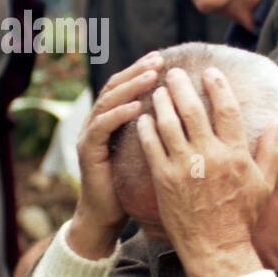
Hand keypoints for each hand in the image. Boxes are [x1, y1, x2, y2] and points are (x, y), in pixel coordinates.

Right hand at [69, 51, 164, 257]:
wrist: (107, 217)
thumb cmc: (133, 187)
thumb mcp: (150, 154)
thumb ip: (160, 132)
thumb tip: (190, 117)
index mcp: (115, 121)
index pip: (128, 88)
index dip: (143, 71)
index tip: (165, 59)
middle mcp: (99, 123)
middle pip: (117, 87)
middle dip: (137, 71)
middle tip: (159, 59)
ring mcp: (90, 135)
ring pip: (109, 102)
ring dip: (130, 87)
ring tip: (151, 76)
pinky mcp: (87, 152)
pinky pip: (102, 128)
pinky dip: (118, 115)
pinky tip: (136, 107)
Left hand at [135, 67, 277, 276]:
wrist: (216, 246)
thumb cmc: (242, 216)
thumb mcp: (264, 184)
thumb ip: (272, 151)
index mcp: (236, 154)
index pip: (227, 110)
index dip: (218, 87)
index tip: (210, 72)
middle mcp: (210, 156)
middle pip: (193, 110)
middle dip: (182, 87)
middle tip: (174, 73)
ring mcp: (185, 167)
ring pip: (169, 124)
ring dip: (162, 103)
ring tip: (158, 90)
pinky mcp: (164, 179)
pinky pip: (152, 146)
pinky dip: (146, 128)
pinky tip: (143, 118)